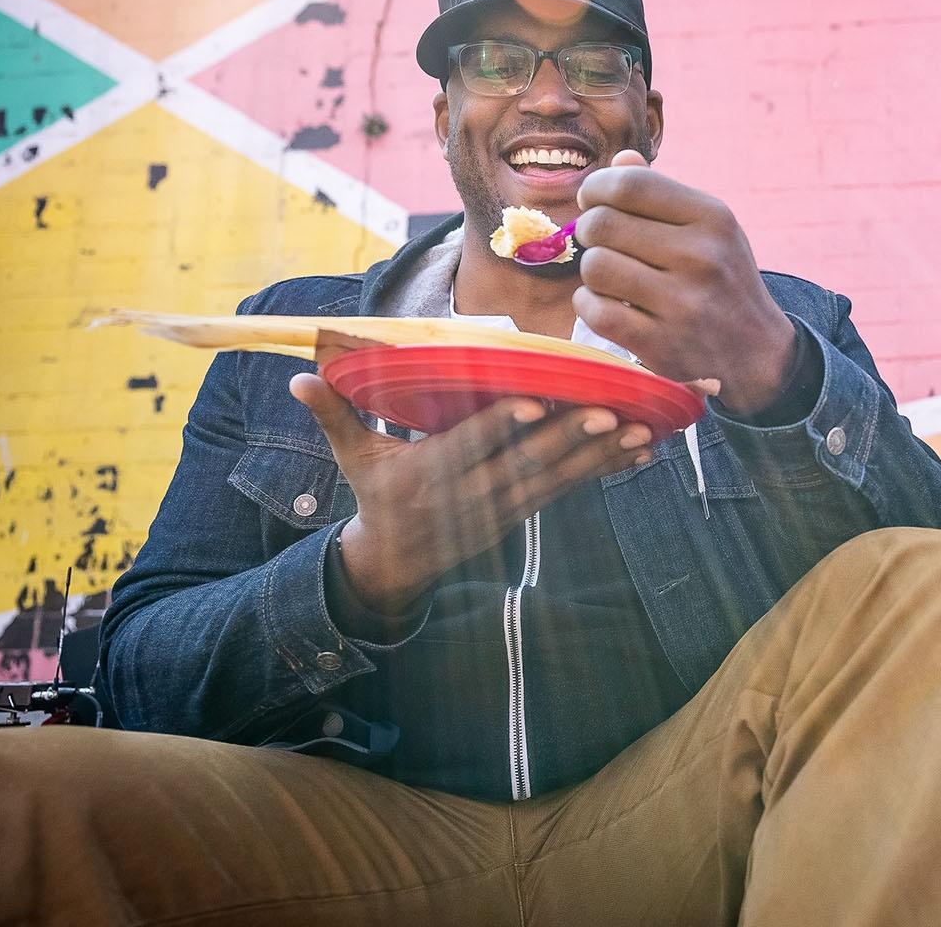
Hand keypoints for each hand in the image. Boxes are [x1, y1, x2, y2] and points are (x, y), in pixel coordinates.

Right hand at [290, 374, 652, 613]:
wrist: (397, 563)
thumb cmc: (375, 494)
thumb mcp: (352, 456)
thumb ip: (333, 414)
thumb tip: (299, 377)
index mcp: (430, 475)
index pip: (470, 446)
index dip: (501, 426)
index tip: (534, 403)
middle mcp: (471, 494)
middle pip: (527, 463)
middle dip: (570, 438)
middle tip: (610, 410)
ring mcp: (503, 506)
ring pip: (559, 478)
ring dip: (601, 454)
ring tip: (641, 429)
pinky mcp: (525, 511)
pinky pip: (570, 488)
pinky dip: (605, 468)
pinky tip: (640, 451)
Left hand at [572, 151, 797, 413]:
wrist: (755, 350)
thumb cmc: (721, 277)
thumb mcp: (710, 227)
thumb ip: (662, 191)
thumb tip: (619, 160)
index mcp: (712, 217)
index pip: (630, 184)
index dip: (597, 188)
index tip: (594, 200)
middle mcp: (701, 257)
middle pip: (602, 224)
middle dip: (591, 230)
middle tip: (604, 243)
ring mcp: (682, 304)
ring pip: (595, 267)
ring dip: (593, 271)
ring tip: (612, 277)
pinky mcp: (662, 344)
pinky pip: (595, 310)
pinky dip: (589, 304)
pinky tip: (606, 304)